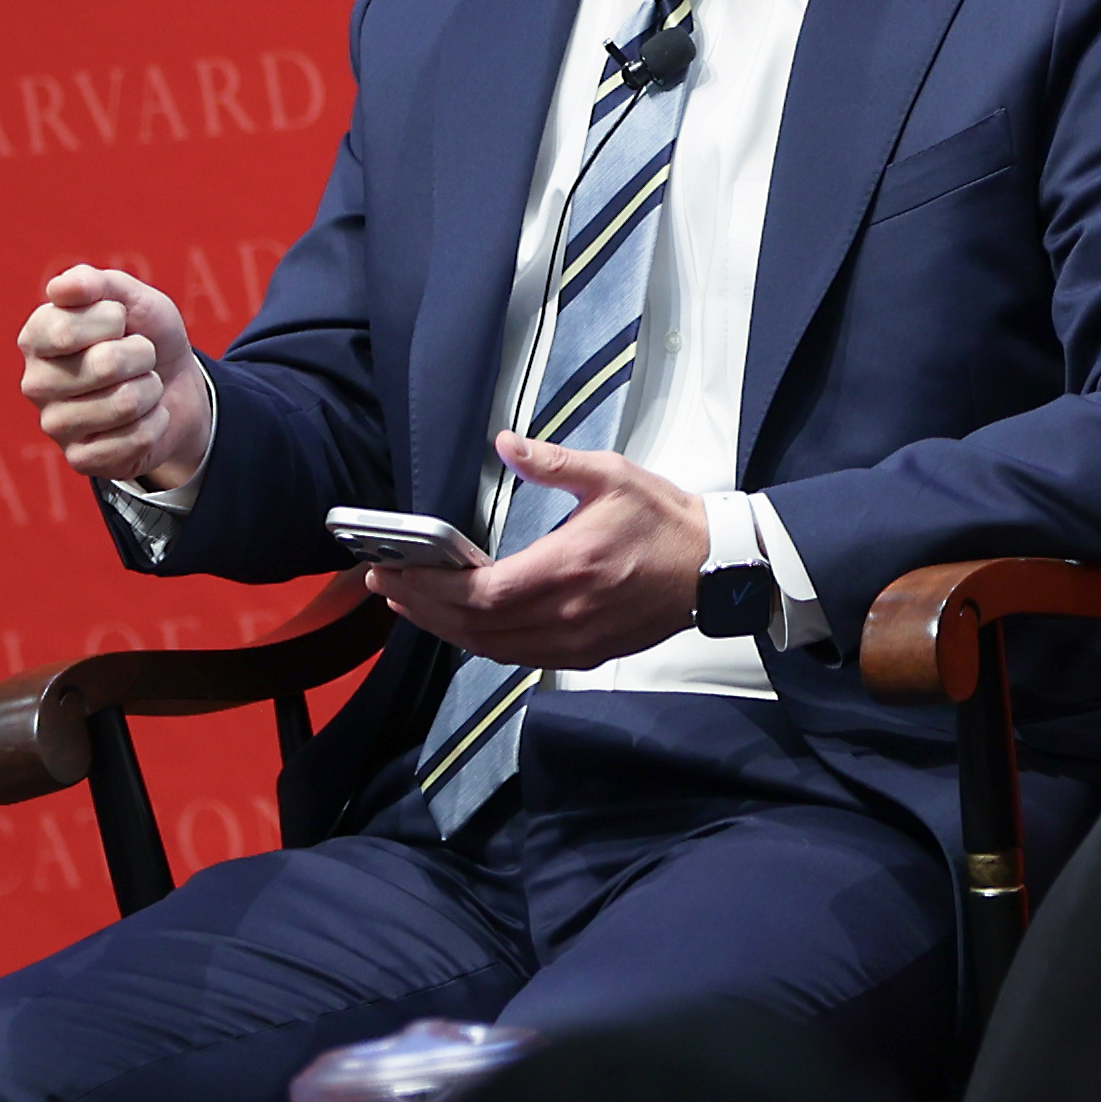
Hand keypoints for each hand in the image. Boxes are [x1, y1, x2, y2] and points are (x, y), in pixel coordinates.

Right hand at [19, 265, 211, 489]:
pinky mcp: (81, 461)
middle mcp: (35, 383)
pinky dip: (156, 423)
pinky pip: (135, 439)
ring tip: (143, 385)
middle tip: (140, 355)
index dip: (113, 319)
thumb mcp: (129, 297)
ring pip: (124, 404)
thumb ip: (96, 284)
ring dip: (151, 389)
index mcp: (35, 337)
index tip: (120, 320)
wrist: (175, 385)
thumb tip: (60, 289)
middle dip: (142, 354)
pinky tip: (145, 417)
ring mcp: (55, 426)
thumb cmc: (143, 334)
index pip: (68, 329)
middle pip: (103, 366)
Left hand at [365, 434, 705, 666]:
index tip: (396, 570)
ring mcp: (575, 642)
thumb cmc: (664, 519)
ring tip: (411, 605)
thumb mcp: (612, 476)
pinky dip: (480, 643)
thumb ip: (553, 462)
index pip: (482, 593)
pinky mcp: (585, 654)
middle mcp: (567, 614)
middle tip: (385, 586)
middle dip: (423, 607)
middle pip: (475, 626)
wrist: (715, 568)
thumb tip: (505, 444)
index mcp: (569, 568)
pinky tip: (460, 625)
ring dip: (445, 629)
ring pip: (492, 647)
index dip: (431, 587)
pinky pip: (518, 657)